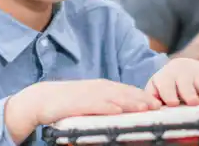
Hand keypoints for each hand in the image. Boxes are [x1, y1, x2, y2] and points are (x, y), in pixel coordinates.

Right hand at [4, 79, 162, 142]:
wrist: (40, 99)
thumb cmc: (66, 102)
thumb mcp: (88, 100)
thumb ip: (104, 103)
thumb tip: (121, 110)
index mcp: (101, 87)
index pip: (126, 90)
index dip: (142, 95)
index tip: (157, 102)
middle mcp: (97, 88)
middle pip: (124, 92)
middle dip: (141, 98)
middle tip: (157, 105)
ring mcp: (87, 94)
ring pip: (113, 97)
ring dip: (130, 101)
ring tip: (144, 107)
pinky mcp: (77, 102)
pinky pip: (95, 104)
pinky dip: (107, 107)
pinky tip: (118, 111)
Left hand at [146, 57, 198, 105]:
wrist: (181, 66)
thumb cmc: (166, 84)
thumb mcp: (155, 87)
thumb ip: (152, 96)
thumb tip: (153, 106)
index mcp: (167, 76)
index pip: (166, 85)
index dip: (169, 93)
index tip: (172, 103)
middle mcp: (183, 73)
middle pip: (186, 83)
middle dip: (189, 92)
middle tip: (193, 102)